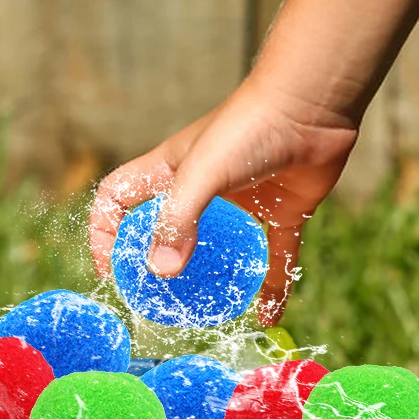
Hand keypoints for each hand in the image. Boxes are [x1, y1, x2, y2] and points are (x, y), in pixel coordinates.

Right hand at [88, 81, 357, 326]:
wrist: (314, 103)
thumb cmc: (249, 128)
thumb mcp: (201, 174)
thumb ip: (178, 221)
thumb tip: (161, 272)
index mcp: (169, 171)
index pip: (118, 199)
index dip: (105, 232)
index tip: (111, 269)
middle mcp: (201, 188)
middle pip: (166, 231)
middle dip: (158, 266)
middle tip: (158, 300)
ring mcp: (242, 202)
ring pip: (221, 250)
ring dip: (214, 281)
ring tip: (208, 314)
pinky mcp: (282, 212)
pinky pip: (274, 258)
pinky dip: (272, 287)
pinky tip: (267, 316)